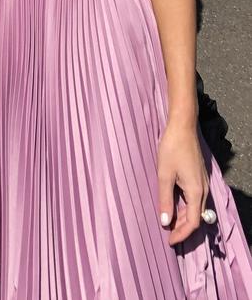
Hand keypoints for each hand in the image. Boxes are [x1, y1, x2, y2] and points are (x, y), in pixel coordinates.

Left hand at [158, 123, 208, 244]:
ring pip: (195, 209)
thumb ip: (165, 199)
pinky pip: (194, 199)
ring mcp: (202, 183)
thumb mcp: (164, 175)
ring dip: (183, 218)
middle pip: (196, 217)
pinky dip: (184, 207)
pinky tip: (173, 206)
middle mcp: (203, 190)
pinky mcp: (198, 177)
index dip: (181, 234)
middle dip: (183, 229)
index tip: (169, 241)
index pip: (192, 223)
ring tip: (168, 223)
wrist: (182, 127)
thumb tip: (166, 222)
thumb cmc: (172, 149)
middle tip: (167, 235)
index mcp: (196, 192)